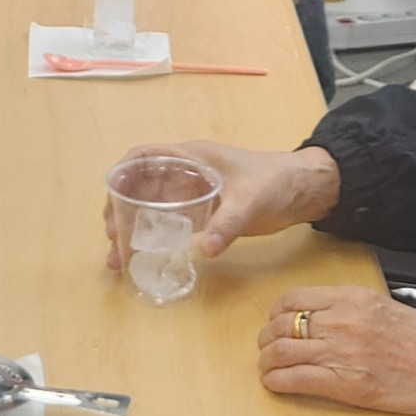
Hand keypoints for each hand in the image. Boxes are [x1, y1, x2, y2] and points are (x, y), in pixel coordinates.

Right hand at [102, 142, 337, 268]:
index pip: (144, 157)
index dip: (123, 174)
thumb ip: (228, 224)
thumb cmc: (277, 183)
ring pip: (150, 206)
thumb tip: (206, 250)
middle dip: (120, 208)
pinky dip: (152, 238)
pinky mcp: (201, 212)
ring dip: (132, 227)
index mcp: (191, 158)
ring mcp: (192, 193)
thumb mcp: (251, 201)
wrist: (304, 191)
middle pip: (140, 185)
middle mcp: (185, 173)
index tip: (111, 198)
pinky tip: (143, 258)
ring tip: (119, 256)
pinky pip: (168, 222)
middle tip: (114, 237)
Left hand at [256, 287, 415, 415]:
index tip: (277, 321)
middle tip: (267, 348)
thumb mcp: (388, 307)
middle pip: (281, 324)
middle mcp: (342, 321)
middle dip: (267, 338)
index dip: (277, 312)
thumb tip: (323, 312)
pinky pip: (293, 379)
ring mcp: (340, 352)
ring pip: (280, 352)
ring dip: (267, 361)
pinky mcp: (342, 384)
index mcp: (353, 298)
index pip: (294, 298)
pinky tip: (276, 384)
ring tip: (268, 368)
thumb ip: (352, 307)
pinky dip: (277, 382)